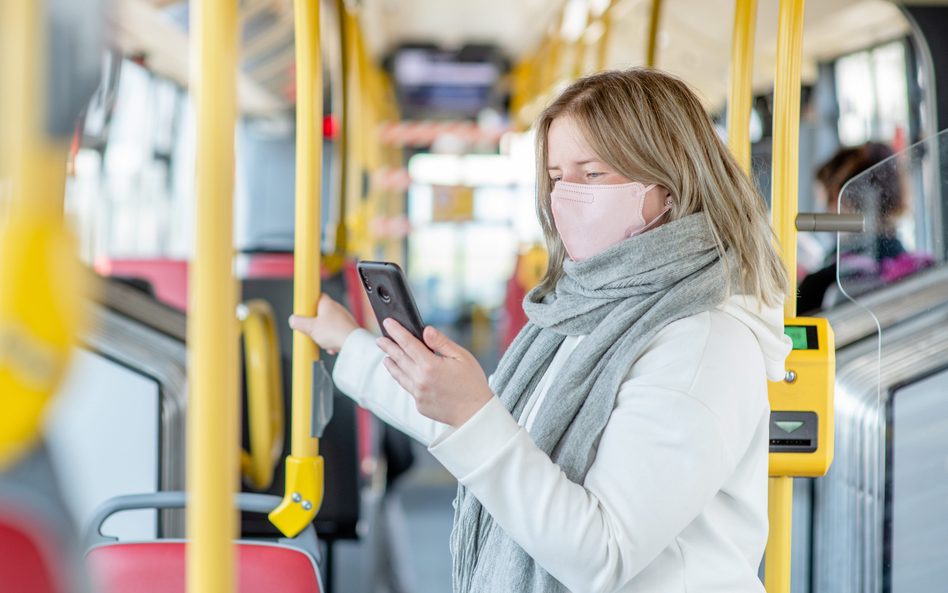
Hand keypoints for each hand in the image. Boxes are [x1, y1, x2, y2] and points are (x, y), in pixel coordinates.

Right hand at [289, 294, 359, 354]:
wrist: (353, 344)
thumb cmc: (335, 333)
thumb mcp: (310, 328)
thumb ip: (299, 322)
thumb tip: (293, 320)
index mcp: (327, 303)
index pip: (317, 296)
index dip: (309, 304)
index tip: (304, 310)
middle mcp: (337, 308)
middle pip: (321, 313)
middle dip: (315, 324)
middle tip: (311, 330)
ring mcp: (344, 318)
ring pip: (328, 325)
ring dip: (323, 334)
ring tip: (323, 341)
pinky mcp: (348, 328)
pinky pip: (336, 333)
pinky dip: (332, 340)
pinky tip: (331, 347)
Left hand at [376, 318, 493, 427]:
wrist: (475, 414)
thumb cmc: (472, 383)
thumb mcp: (462, 357)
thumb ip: (441, 343)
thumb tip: (425, 330)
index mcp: (430, 365)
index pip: (407, 343)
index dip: (396, 331)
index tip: (388, 322)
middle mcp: (420, 380)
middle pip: (398, 358)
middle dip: (387, 346)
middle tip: (379, 340)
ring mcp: (418, 394)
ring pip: (399, 375)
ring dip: (391, 364)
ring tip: (386, 357)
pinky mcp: (419, 404)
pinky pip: (409, 388)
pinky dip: (404, 379)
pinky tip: (403, 374)